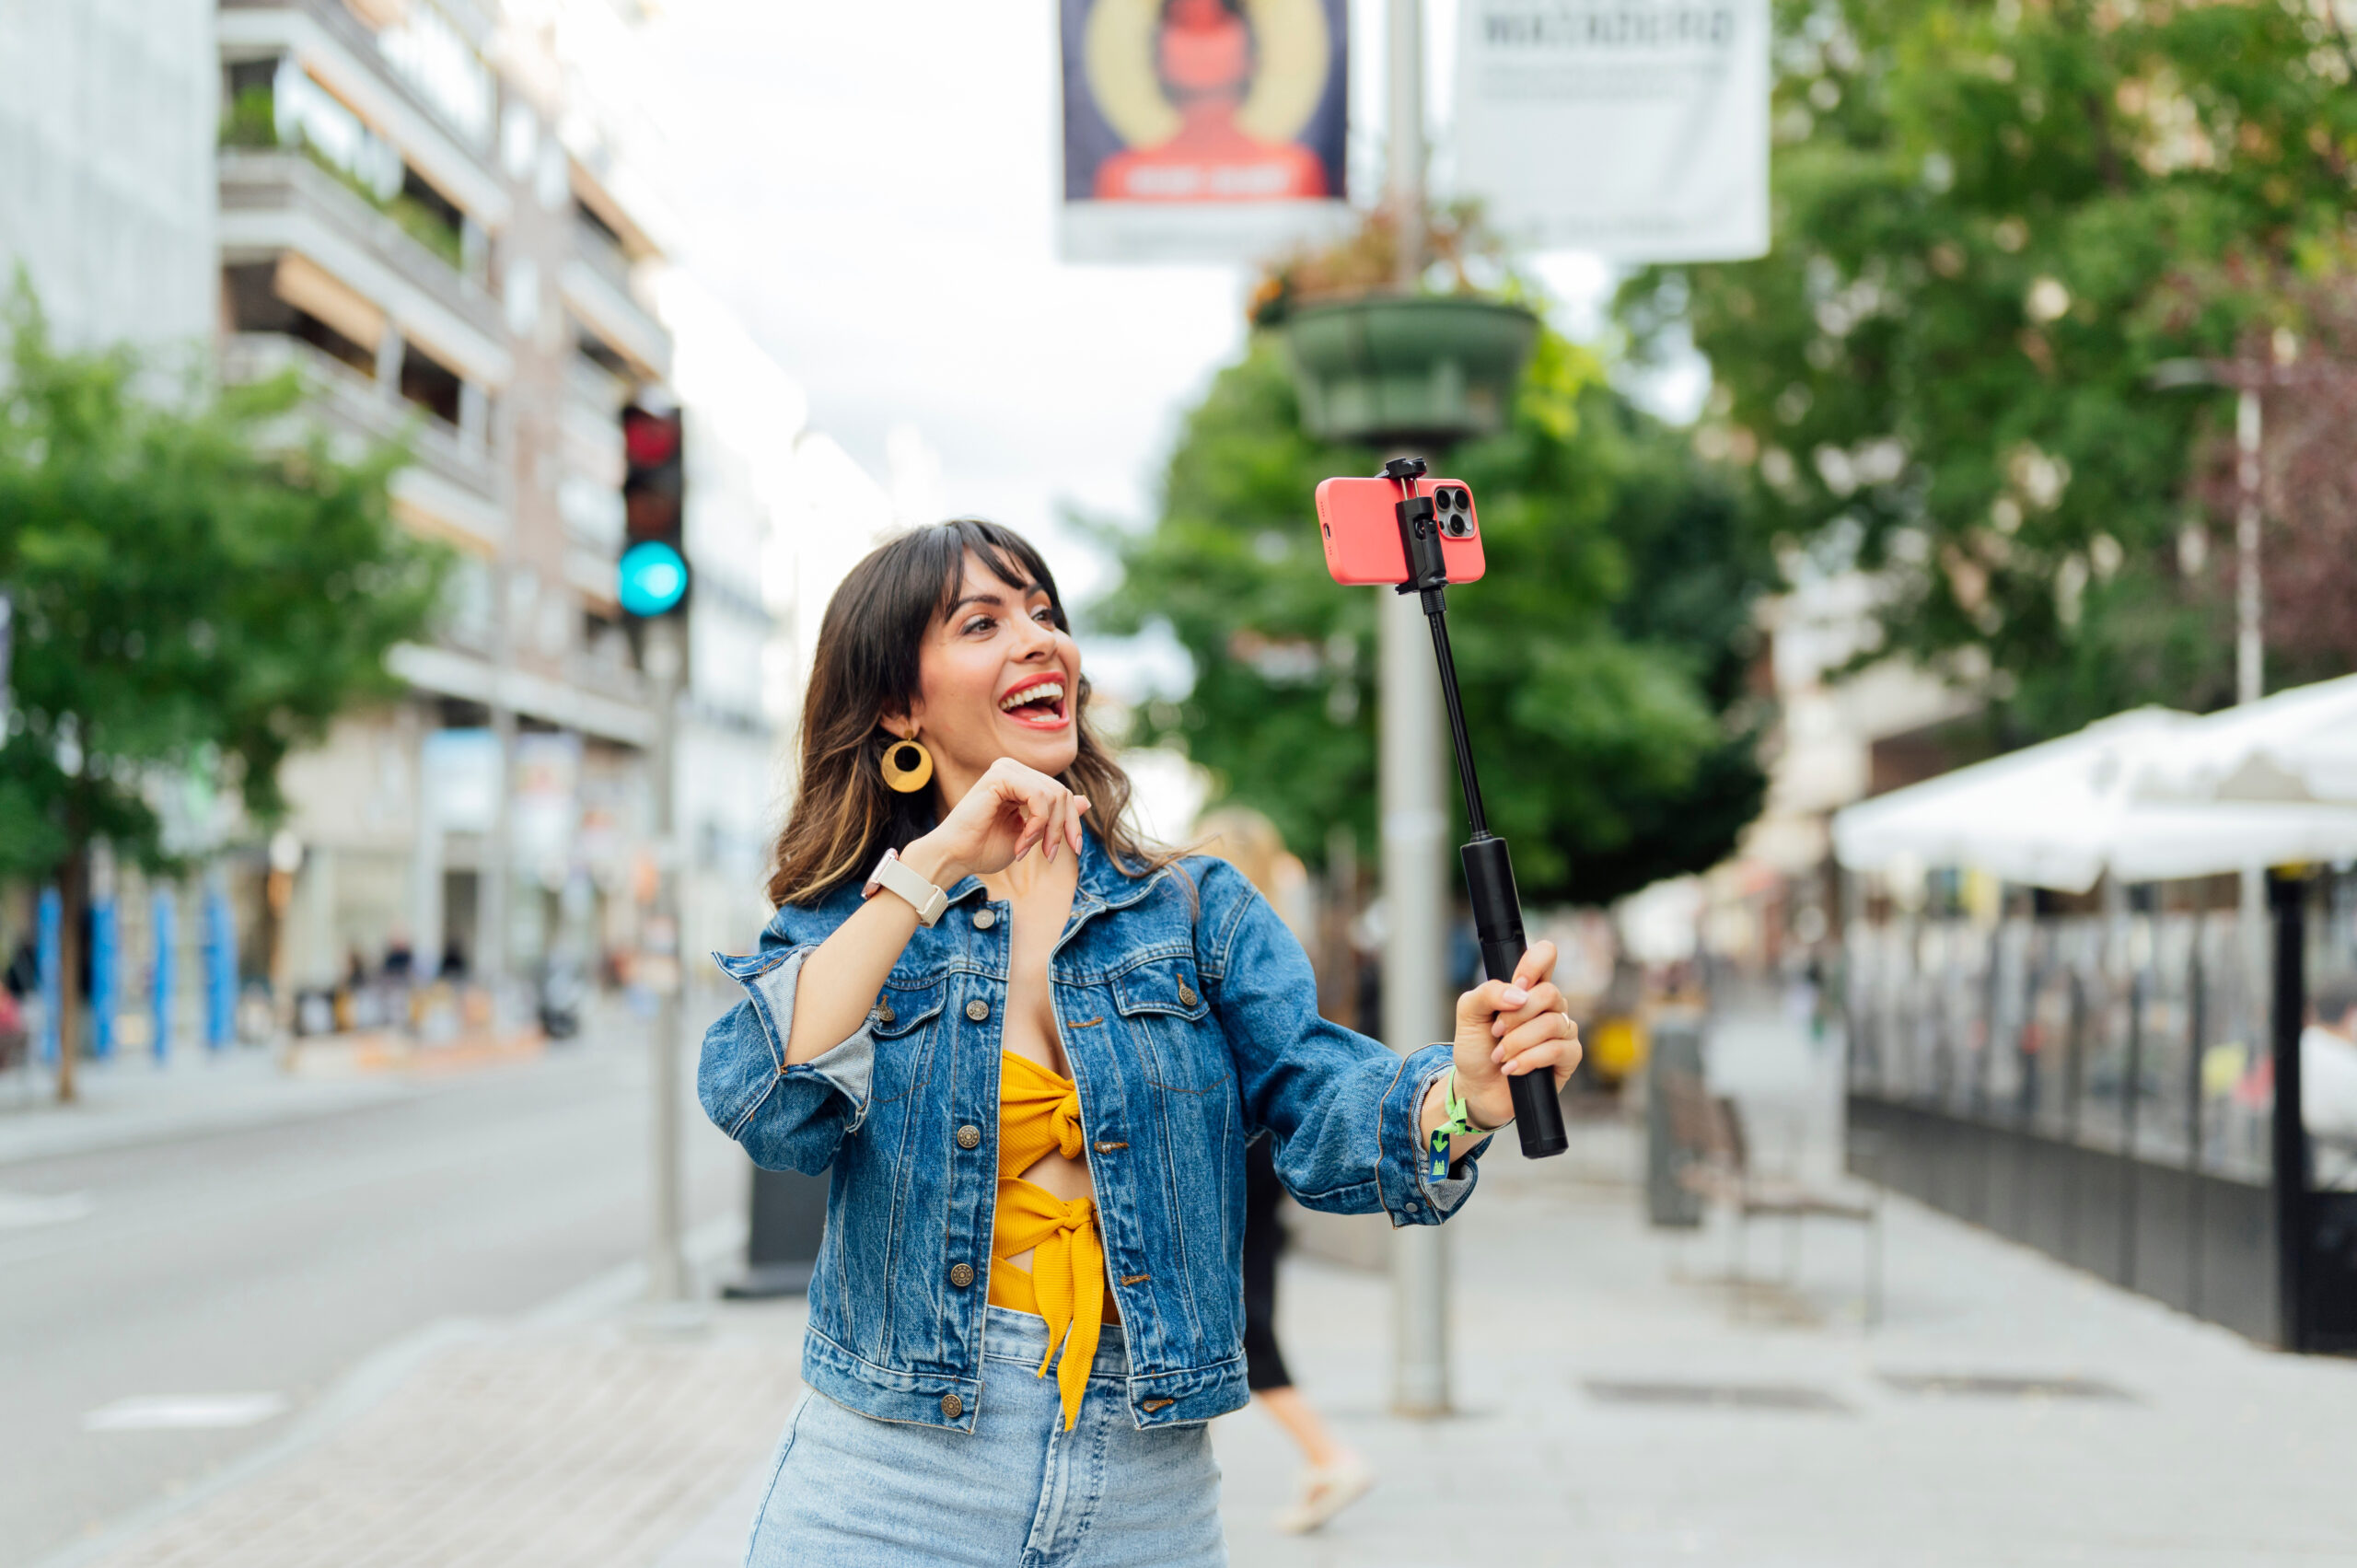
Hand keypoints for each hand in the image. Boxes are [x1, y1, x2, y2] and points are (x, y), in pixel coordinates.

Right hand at [904, 756, 1087, 884]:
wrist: (954, 856)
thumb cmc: (984, 849)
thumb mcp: (1031, 834)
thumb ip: (1055, 817)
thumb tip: (1085, 800)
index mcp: (1020, 781)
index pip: (1061, 794)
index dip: (1072, 823)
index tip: (1074, 849)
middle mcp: (1014, 769)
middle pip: (1062, 793)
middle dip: (1063, 827)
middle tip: (1049, 854)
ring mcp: (1007, 769)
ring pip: (1054, 794)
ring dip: (1049, 829)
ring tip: (1027, 849)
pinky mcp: (1001, 775)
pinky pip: (1038, 796)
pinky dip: (1038, 822)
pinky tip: (1023, 840)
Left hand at [1447, 940, 1580, 1131]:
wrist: (1477, 1088)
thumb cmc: (1476, 1048)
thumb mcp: (1468, 1014)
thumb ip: (1487, 993)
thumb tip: (1519, 993)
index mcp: (1527, 988)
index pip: (1545, 956)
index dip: (1534, 963)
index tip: (1517, 983)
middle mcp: (1549, 1006)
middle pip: (1549, 993)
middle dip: (1516, 1016)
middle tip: (1496, 1032)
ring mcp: (1562, 1031)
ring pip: (1552, 1024)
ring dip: (1519, 1042)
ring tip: (1501, 1056)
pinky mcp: (1568, 1058)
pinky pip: (1559, 1050)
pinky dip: (1530, 1059)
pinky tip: (1513, 1068)